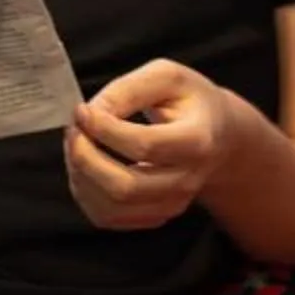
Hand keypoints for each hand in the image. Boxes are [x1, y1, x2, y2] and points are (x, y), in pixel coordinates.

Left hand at [65, 59, 243, 232]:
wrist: (220, 136)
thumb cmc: (191, 101)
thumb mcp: (167, 76)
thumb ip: (128, 89)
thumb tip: (90, 114)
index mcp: (198, 140)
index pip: (145, 145)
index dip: (105, 130)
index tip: (83, 110)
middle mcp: (188, 179)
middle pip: (125, 186)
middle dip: (86, 159)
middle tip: (74, 131)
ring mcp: (173, 202)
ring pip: (112, 207)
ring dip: (81, 177)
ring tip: (78, 147)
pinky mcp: (156, 215)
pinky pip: (109, 218)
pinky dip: (86, 194)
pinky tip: (88, 166)